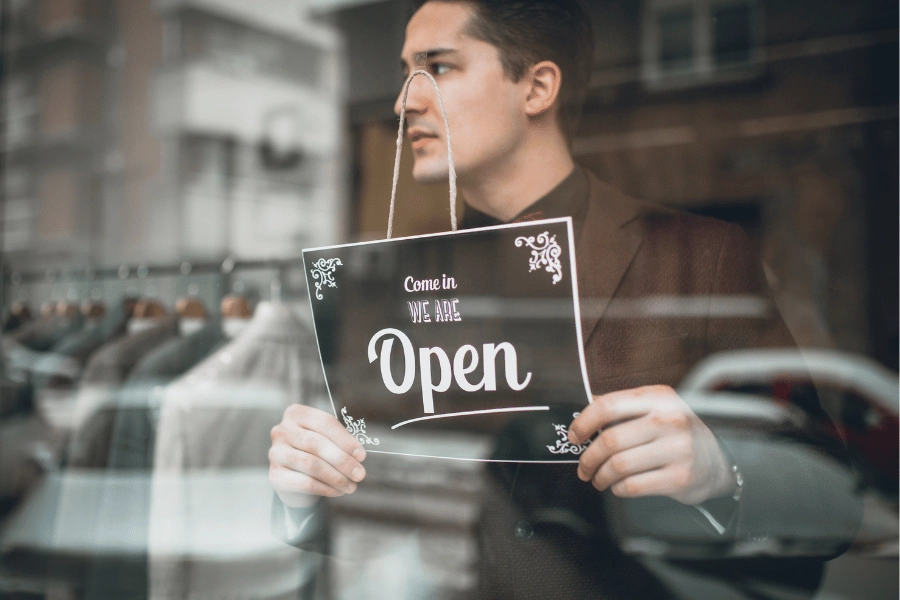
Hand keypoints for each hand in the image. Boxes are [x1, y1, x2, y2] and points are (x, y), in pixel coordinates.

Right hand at [269, 404, 366, 506]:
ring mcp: (275, 452)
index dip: (346, 440)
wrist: (294, 475)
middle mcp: (281, 430)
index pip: (324, 423)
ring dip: (336, 477)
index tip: (362, 456)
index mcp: (296, 413)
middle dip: (342, 461)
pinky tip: (337, 491)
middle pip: (317, 444)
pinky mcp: (275, 474)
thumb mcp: (327, 439)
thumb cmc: (315, 451)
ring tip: (351, 486)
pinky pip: (304, 482)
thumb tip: (358, 456)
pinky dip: (325, 488)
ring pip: (311, 464)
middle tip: (359, 474)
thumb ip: (340, 442)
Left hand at [568, 385, 732, 504]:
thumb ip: (622, 408)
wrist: (716, 461)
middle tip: (583, 466)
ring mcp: (678, 449)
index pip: (609, 405)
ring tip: (597, 478)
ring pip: (619, 465)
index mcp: (658, 397)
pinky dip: (617, 488)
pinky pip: (633, 486)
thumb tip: (582, 414)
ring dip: (600, 476)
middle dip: (589, 457)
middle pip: (611, 440)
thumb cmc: (675, 433)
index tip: (574, 436)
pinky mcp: (680, 478)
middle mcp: (670, 420)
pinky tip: (617, 486)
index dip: (584, 422)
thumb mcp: (655, 409)